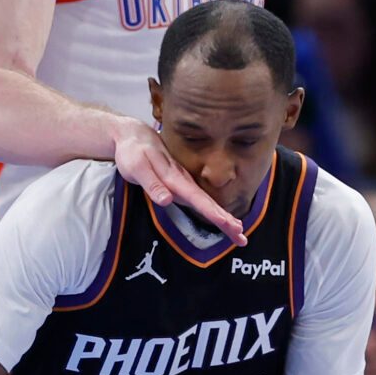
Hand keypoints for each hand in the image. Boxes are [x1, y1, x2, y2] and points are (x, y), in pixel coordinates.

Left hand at [109, 117, 246, 243]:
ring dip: (224, 218)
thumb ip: (152, 184)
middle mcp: (183, 181)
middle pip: (208, 204)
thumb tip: (167, 200)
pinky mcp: (182, 185)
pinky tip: (222, 220)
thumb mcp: (137, 168)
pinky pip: (201, 200)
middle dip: (226, 221)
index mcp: (174, 178)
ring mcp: (184, 183)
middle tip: (242, 237)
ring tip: (239, 232)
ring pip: (208, 203)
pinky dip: (214, 211)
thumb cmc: (133, 152)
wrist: (134, 137)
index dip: (213, 213)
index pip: (198, 199)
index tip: (228, 224)